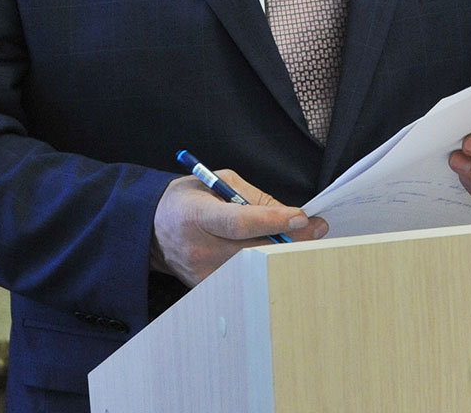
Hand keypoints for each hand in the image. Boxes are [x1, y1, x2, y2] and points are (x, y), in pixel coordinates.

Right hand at [150, 170, 326, 286]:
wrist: (153, 228)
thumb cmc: (189, 199)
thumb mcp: (218, 182)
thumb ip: (253, 197)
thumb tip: (291, 214)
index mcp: (197, 215)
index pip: (239, 222)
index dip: (273, 220)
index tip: (301, 217)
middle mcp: (198, 247)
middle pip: (254, 251)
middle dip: (291, 240)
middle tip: (316, 229)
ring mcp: (202, 273)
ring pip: (254, 269)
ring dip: (282, 256)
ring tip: (301, 242)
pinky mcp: (207, 288)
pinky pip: (245, 280)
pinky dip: (266, 269)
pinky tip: (277, 257)